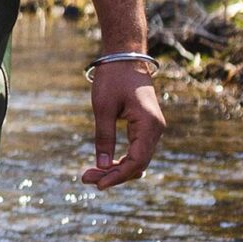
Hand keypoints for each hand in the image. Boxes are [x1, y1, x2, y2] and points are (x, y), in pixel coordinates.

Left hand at [80, 62, 164, 188]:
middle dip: (114, 175)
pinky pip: (137, 150)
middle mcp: (156, 129)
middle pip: (138, 163)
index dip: (118, 175)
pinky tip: (104, 166)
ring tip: (91, 174)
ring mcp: (153, 129)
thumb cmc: (113, 78)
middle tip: (86, 179)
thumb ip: (104, 137)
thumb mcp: (103, 107)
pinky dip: (122, 160)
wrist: (125, 57)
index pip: (137, 161)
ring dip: (117, 169)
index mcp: (149, 125)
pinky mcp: (146, 127)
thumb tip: (102, 165)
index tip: (98, 184)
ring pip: (138, 159)